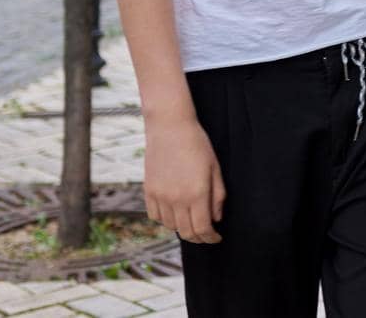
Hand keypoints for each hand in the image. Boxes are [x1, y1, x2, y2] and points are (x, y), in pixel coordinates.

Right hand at [143, 117, 224, 243]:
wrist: (170, 128)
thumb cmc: (198, 145)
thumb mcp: (215, 168)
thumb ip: (218, 196)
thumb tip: (216, 219)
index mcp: (197, 193)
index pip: (203, 229)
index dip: (211, 238)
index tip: (217, 237)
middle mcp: (177, 199)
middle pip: (186, 232)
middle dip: (199, 238)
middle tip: (207, 235)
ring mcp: (160, 196)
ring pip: (171, 226)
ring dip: (183, 228)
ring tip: (192, 220)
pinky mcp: (148, 191)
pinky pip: (156, 216)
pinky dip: (166, 219)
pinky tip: (175, 212)